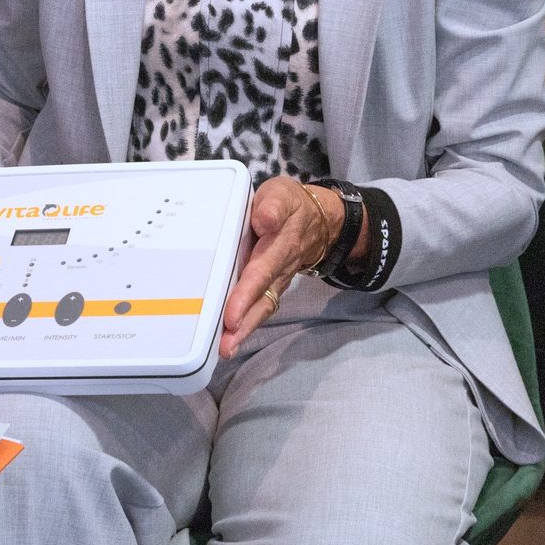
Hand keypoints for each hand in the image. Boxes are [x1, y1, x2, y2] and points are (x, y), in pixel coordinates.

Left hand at [218, 176, 340, 358]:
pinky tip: (229, 341)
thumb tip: (264, 220)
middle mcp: (278, 268)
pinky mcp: (270, 287)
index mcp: (278, 243)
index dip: (247, 293)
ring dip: (244, 330)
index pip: (261, 271)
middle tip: (226, 344)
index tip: (232, 313)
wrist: (318, 221)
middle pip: (262, 299)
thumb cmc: (290, 206)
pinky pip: (260, 309)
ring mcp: (276, 281)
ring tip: (225, 349)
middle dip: (244, 322)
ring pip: (262, 309)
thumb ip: (273, 205)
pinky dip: (246, 326)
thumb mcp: (283, 194)